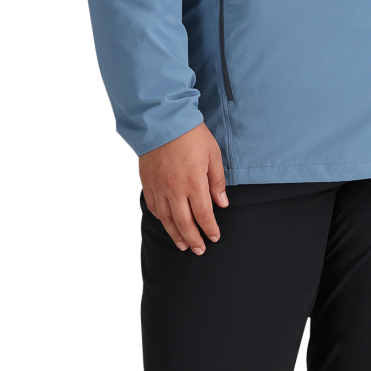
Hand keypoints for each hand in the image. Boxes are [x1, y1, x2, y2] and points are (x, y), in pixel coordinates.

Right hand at [139, 123, 228, 253]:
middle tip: (199, 251)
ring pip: (167, 219)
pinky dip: (161, 219)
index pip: (204, 215)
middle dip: (193, 240)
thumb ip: (217, 181)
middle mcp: (175, 190)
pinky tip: (167, 224)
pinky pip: (154, 207)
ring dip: (176, 235)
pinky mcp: (148, 183)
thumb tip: (222, 204)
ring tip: (182, 246)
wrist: (162, 120)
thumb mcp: (213, 155)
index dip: (209, 229)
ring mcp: (159, 188)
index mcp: (194, 183)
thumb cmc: (191, 135)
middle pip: (185, 223)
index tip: (214, 237)